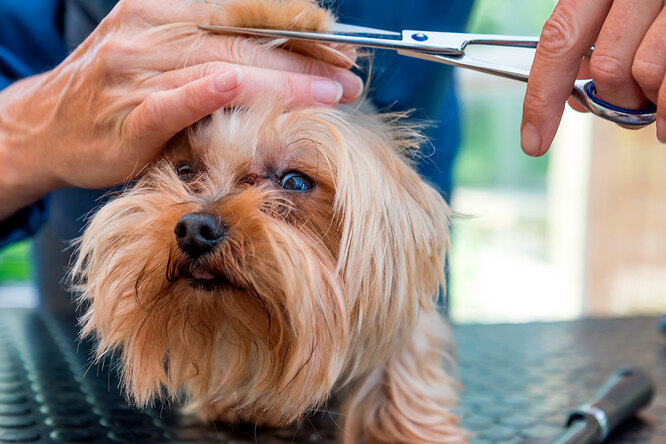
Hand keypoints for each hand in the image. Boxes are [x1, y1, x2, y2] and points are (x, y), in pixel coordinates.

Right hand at [0, 0, 362, 219]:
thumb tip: (286, 57)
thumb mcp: (163, 52)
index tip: (341, 44)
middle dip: (305, 58)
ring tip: (329, 95)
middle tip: (350, 76)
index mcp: (165, 7)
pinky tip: (238, 86)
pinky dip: (206, 92)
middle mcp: (152, 29)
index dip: (298, 25)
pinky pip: (174, 100)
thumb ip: (217, 47)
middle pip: (243, 37)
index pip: (246, 9)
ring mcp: (137, 70)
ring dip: (281, 81)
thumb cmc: (119, 90)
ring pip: (222, 66)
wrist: (49, 126)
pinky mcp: (129, 114)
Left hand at [521, 0, 665, 156]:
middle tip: (627, 103)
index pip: (559, 40)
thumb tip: (576, 99)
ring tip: (653, 100)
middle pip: (607, 66)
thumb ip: (590, 41)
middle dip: (612, 98)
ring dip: (647, 102)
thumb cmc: (652, 0)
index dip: (542, 97)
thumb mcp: (613, 3)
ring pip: (646, 74)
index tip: (533, 141)